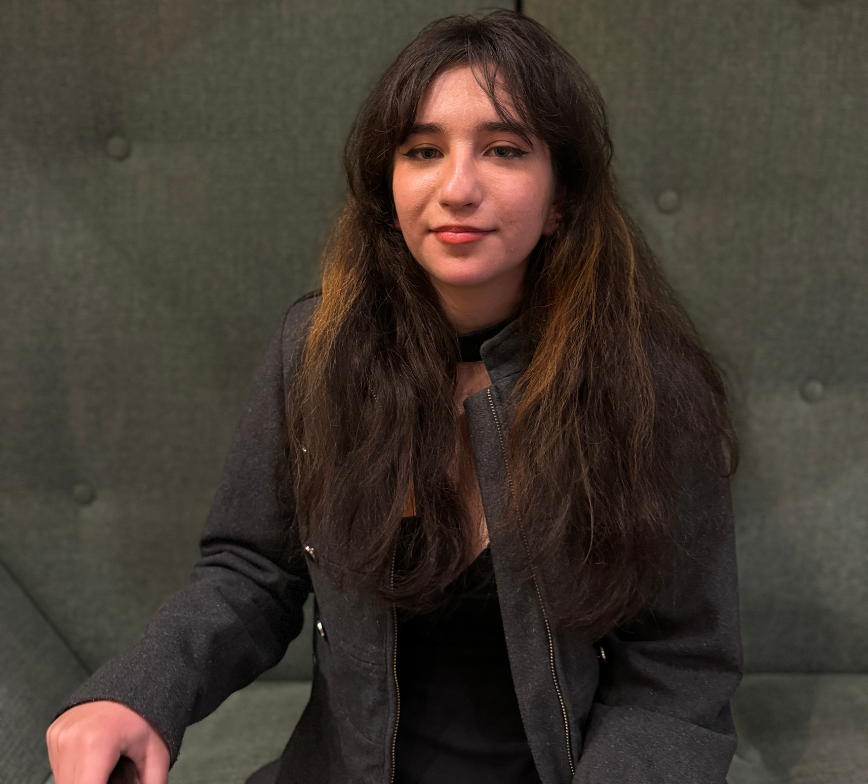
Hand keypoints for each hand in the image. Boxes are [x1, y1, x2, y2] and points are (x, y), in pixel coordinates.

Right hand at [46, 700, 169, 783]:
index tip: (117, 783)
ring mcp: (58, 734)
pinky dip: (78, 772)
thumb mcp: (157, 754)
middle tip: (117, 776)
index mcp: (96, 743)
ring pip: (65, 781)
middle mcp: (70, 738)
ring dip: (86, 780)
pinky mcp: (53, 733)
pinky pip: (60, 768)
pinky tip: (99, 760)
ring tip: (110, 768)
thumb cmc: (147, 716)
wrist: (134, 680)